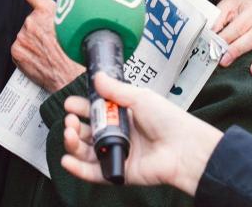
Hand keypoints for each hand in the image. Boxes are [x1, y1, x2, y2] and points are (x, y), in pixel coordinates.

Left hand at [3, 0, 84, 91]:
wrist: (75, 79)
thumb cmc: (80, 54)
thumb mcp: (77, 25)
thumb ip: (64, 15)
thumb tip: (61, 16)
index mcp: (50, 10)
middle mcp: (33, 21)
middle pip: (34, 21)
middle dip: (42, 31)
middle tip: (57, 45)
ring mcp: (23, 36)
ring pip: (28, 36)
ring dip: (36, 44)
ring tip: (52, 55)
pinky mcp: (17, 51)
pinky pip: (22, 50)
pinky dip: (29, 55)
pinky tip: (41, 61)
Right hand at [60, 72, 221, 195]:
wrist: (184, 147)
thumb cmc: (169, 120)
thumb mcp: (140, 97)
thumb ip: (116, 89)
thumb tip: (98, 77)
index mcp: (124, 115)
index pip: (96, 111)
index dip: (82, 108)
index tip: (70, 104)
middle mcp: (120, 134)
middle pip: (88, 132)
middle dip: (74, 125)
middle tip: (70, 119)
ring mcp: (119, 153)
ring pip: (87, 152)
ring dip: (73, 143)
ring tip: (69, 134)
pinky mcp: (120, 171)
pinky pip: (94, 173)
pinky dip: (78, 169)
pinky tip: (68, 160)